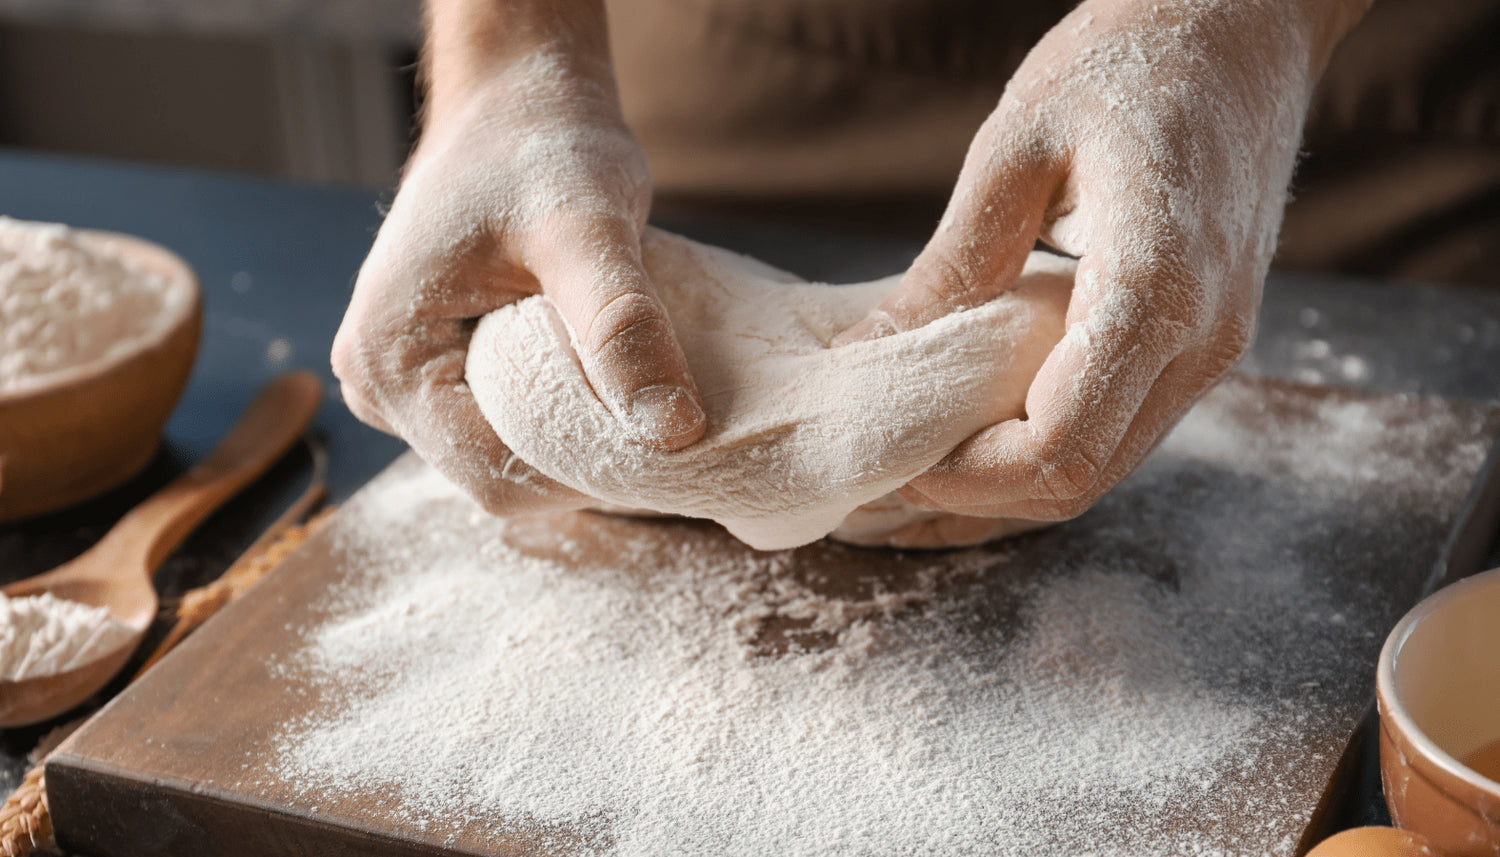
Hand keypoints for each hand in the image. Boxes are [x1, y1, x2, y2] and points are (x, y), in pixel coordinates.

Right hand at [333, 19, 705, 514]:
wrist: (518, 102)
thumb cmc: (541, 148)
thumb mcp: (588, 229)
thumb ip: (622, 327)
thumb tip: (674, 432)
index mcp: (389, 360)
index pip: (497, 477)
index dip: (589, 478)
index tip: (668, 446)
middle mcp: (376, 383)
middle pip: (497, 475)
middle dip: (585, 464)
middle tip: (666, 421)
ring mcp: (402, 382)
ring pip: (505, 456)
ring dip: (577, 443)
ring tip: (641, 395)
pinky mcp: (436, 372)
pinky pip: (505, 427)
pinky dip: (564, 418)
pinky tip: (612, 385)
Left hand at [836, 0, 1369, 521]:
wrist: (1244, 24)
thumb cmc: (1131, 60)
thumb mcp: (1017, 147)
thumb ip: (950, 265)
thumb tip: (866, 355)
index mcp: (1157, 291)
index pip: (1058, 449)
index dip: (964, 479)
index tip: (890, 456)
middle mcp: (1200, 341)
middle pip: (1080, 480)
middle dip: (975, 493)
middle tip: (888, 463)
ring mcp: (1212, 349)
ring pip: (1103, 467)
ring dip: (1008, 478)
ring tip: (920, 445)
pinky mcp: (1202, 342)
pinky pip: (1119, 428)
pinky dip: (1045, 443)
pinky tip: (980, 415)